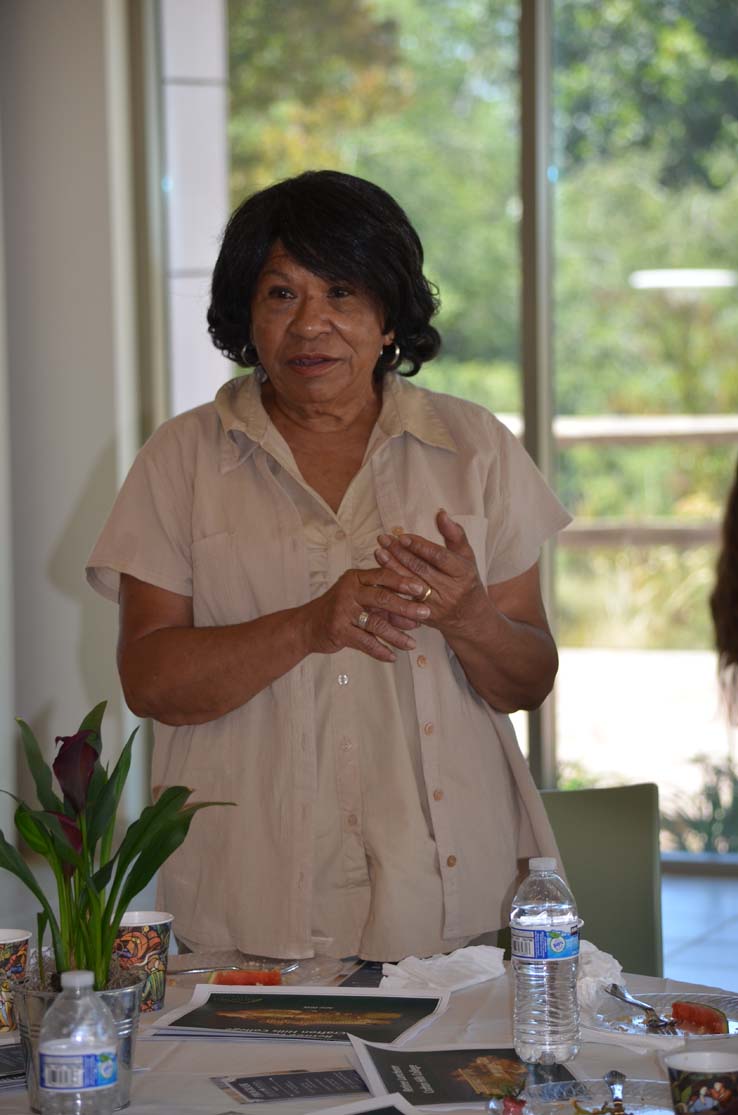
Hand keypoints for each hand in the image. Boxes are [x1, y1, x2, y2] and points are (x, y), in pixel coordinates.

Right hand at [303, 566, 431, 661]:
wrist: (308, 626)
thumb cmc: (340, 610)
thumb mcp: (361, 601)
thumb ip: (385, 606)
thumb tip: (414, 619)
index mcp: (356, 578)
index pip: (383, 576)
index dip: (403, 582)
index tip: (422, 588)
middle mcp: (348, 591)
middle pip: (382, 598)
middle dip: (406, 607)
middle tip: (425, 614)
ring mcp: (342, 610)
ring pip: (375, 623)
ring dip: (396, 635)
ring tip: (412, 644)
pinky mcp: (338, 630)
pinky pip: (364, 642)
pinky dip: (379, 650)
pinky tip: (392, 657)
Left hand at [374, 509, 488, 635]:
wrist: (470, 617)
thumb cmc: (467, 579)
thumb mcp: (467, 556)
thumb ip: (454, 534)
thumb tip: (441, 512)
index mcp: (463, 573)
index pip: (439, 557)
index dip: (420, 546)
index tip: (402, 536)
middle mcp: (451, 590)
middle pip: (421, 569)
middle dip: (400, 553)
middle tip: (384, 539)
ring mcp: (437, 606)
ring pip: (410, 584)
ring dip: (392, 567)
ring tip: (379, 551)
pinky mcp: (424, 616)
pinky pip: (404, 600)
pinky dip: (391, 587)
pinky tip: (379, 574)